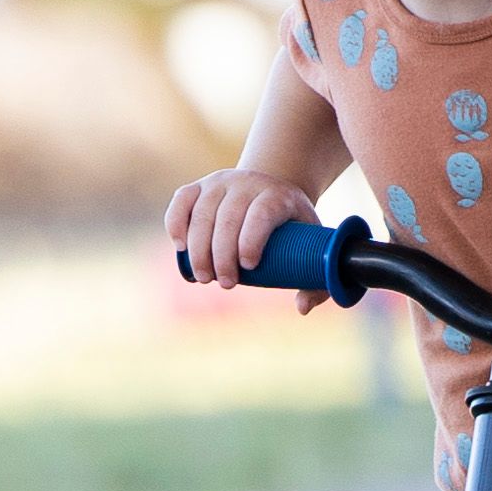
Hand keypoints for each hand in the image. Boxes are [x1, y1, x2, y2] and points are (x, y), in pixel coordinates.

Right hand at [166, 168, 325, 305]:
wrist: (270, 191)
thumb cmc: (292, 228)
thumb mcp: (312, 247)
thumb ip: (315, 282)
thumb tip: (301, 308)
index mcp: (278, 195)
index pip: (261, 213)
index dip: (251, 240)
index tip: (248, 267)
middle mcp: (248, 183)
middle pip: (228, 218)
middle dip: (221, 255)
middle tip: (225, 283)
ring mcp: (220, 182)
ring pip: (202, 213)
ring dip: (199, 249)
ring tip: (204, 277)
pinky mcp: (199, 186)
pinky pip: (181, 200)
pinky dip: (176, 223)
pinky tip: (180, 248)